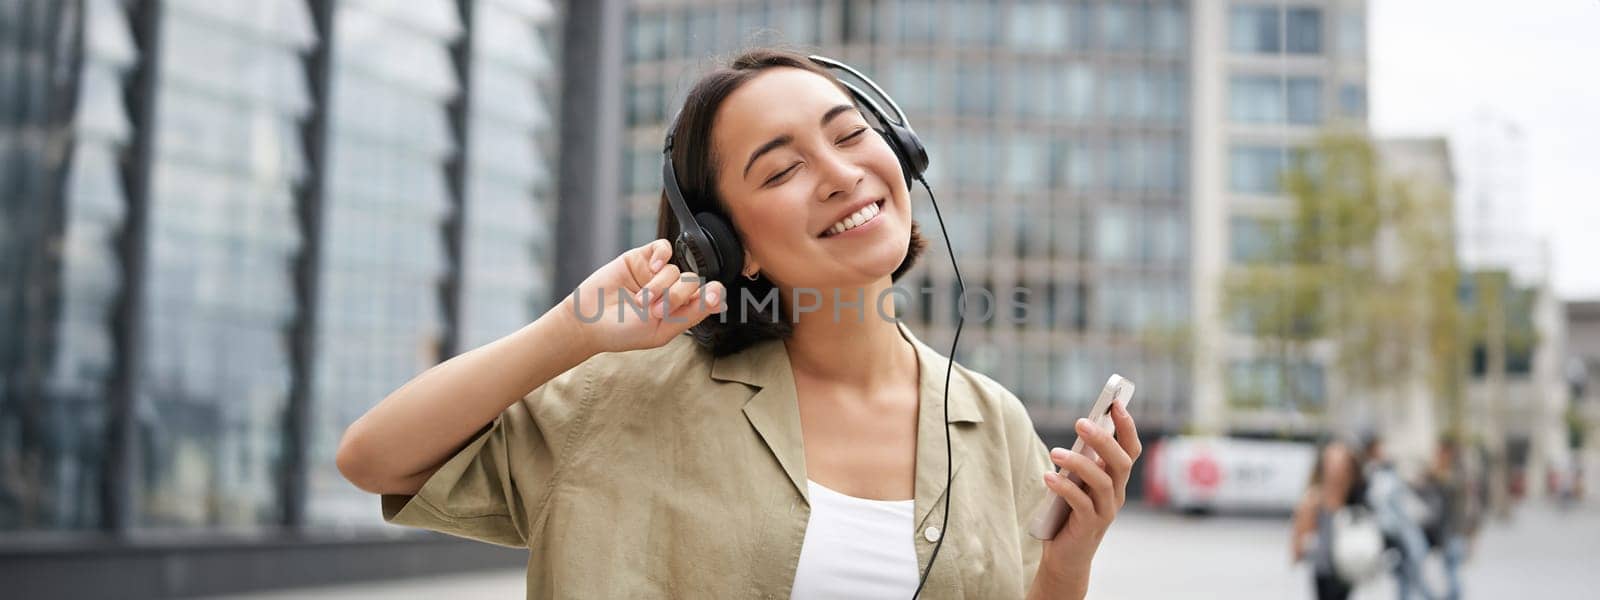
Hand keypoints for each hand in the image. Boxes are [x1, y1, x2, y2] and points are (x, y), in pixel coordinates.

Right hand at [559, 239, 725, 354]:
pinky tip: (653, 267)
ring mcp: (656, 274)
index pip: (707, 297)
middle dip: (677, 296)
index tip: (712, 296)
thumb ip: (691, 314)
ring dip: (660, 286)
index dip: (713, 294)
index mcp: (680, 311)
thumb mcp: (661, 330)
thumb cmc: (622, 332)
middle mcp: (671, 291)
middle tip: (656, 310)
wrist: (588, 321)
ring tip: (640, 300)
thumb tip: (719, 302)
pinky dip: (662, 256)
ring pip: (675, 269)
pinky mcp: (642, 259)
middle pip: (692, 282)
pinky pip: (663, 247)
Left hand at [1037, 402, 1141, 584]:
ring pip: (1102, 482)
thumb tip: (1080, 430)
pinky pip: (1081, 504)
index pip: (1130, 449)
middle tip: (1081, 422)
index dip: (1127, 427)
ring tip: (1055, 453)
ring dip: (1079, 463)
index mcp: (1116, 480)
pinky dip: (1065, 488)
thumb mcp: (1076, 482)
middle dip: (1103, 440)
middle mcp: (1116, 494)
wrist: (1066, 557)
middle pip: (1120, 462)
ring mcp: (1105, 511)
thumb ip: (1081, 461)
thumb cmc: (1069, 513)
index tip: (1116, 403)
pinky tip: (1048, 477)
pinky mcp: (1089, 526)